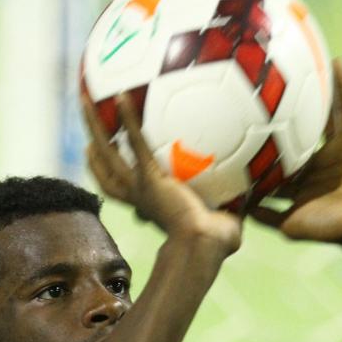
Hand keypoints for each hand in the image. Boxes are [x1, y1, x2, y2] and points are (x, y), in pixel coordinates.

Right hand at [82, 92, 241, 256]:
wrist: (204, 244)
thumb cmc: (216, 242)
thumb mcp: (221, 221)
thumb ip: (232, 207)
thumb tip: (255, 197)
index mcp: (149, 206)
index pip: (121, 189)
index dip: (108, 172)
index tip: (103, 154)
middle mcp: (137, 196)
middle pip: (104, 169)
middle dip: (93, 146)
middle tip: (88, 123)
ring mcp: (140, 187)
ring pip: (106, 153)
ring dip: (94, 126)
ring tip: (85, 100)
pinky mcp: (150, 177)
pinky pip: (135, 142)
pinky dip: (128, 119)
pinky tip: (121, 96)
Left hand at [250, 59, 341, 242]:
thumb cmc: (329, 229)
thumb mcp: (289, 225)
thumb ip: (265, 216)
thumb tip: (235, 208)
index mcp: (295, 183)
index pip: (270, 163)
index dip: (254, 149)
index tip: (233, 131)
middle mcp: (310, 164)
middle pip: (288, 135)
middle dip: (273, 117)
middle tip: (254, 89)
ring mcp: (330, 150)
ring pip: (315, 118)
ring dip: (307, 94)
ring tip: (292, 67)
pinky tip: (335, 63)